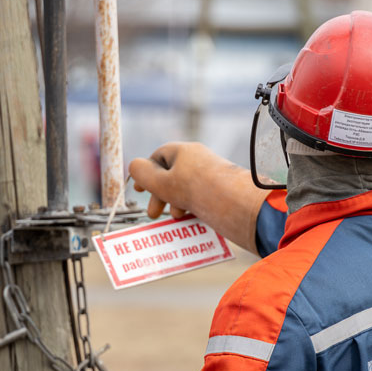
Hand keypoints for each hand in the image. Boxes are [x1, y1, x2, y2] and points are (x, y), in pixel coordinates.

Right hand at [128, 142, 269, 254]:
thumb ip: (143, 175)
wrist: (237, 203)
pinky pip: (201, 197)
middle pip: (172, 175)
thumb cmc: (198, 189)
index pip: (158, 157)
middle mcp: (198, 161)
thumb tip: (134, 167)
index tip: (140, 190)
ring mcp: (211, 176)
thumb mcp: (162, 182)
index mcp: (183, 151)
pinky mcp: (222, 192)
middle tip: (154, 213)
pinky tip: (190, 218)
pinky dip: (192, 207)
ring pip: (186, 188)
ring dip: (175, 202)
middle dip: (160, 194)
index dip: (147, 173)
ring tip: (176, 216)